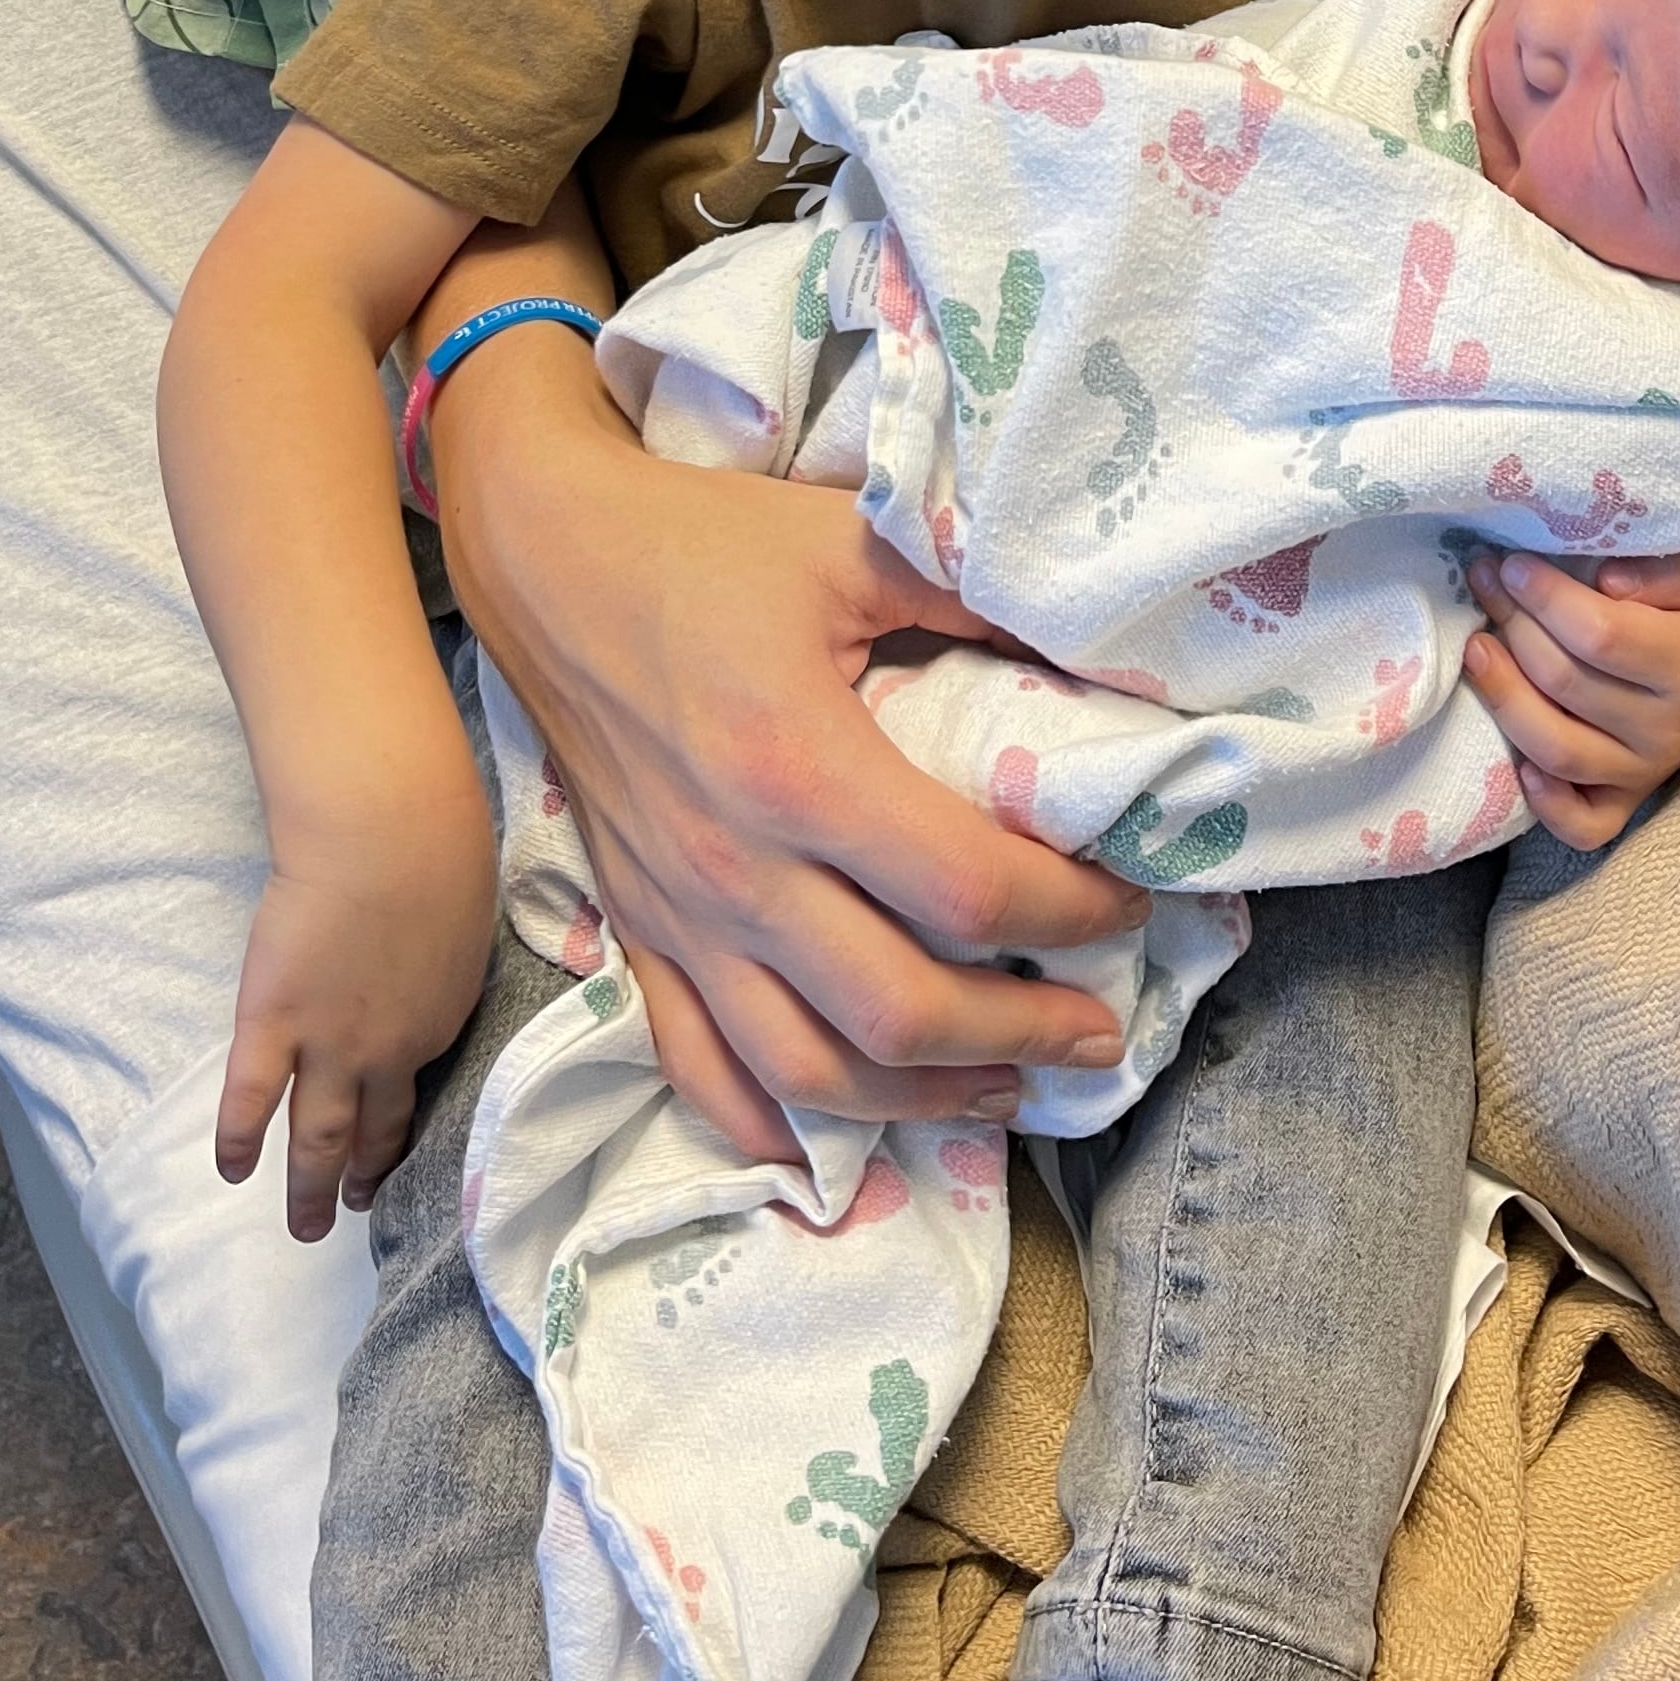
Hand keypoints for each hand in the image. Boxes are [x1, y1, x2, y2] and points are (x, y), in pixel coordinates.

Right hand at [217, 775, 497, 1240]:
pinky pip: (249, 1099)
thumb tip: (426, 982)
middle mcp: (387, 1055)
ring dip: (310, 1187)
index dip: (401, 1129)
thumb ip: (441, 972)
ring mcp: (327, 1045)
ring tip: (305, 1226)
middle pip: (371, 1134)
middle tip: (351, 1216)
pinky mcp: (271, 1023)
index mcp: (439, 1025)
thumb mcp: (462, 929)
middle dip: (361, 1181)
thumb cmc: (438, 855)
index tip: (390, 1152)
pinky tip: (233, 1170)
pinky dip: (238, 1140)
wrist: (387, 837)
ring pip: (316, 1136)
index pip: (417, 1095)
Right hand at [438, 355, 1149, 1164]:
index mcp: (800, 767)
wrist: (547, 559)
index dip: (1070, 910)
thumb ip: (974, 595)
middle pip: (899, 1012)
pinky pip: (699, 1068)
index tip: (1132, 900)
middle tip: (1098, 1030)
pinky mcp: (637, 932)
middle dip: (1019, 1034)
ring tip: (1005, 1084)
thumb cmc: (705, 543)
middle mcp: (737, 869)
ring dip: (919, 1098)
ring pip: (808, 1070)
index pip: (966, 888)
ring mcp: (679, 916)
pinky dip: (770, 1125)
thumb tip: (1094, 650)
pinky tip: (836, 1138)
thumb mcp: (851, 542)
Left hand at [1462, 517, 1679, 850]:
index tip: (1514, 561)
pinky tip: (1518, 762)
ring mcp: (1650, 769)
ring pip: (1557, 751)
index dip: (1544, 597)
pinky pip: (1585, 824)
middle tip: (1484, 576)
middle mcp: (1670, 728)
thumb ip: (1676, 566)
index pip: (1597, 635)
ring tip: (1477, 646)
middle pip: (1564, 684)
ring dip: (1503, 697)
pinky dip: (1546, 804)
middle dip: (1511, 622)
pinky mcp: (1634, 794)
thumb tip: (1604, 580)